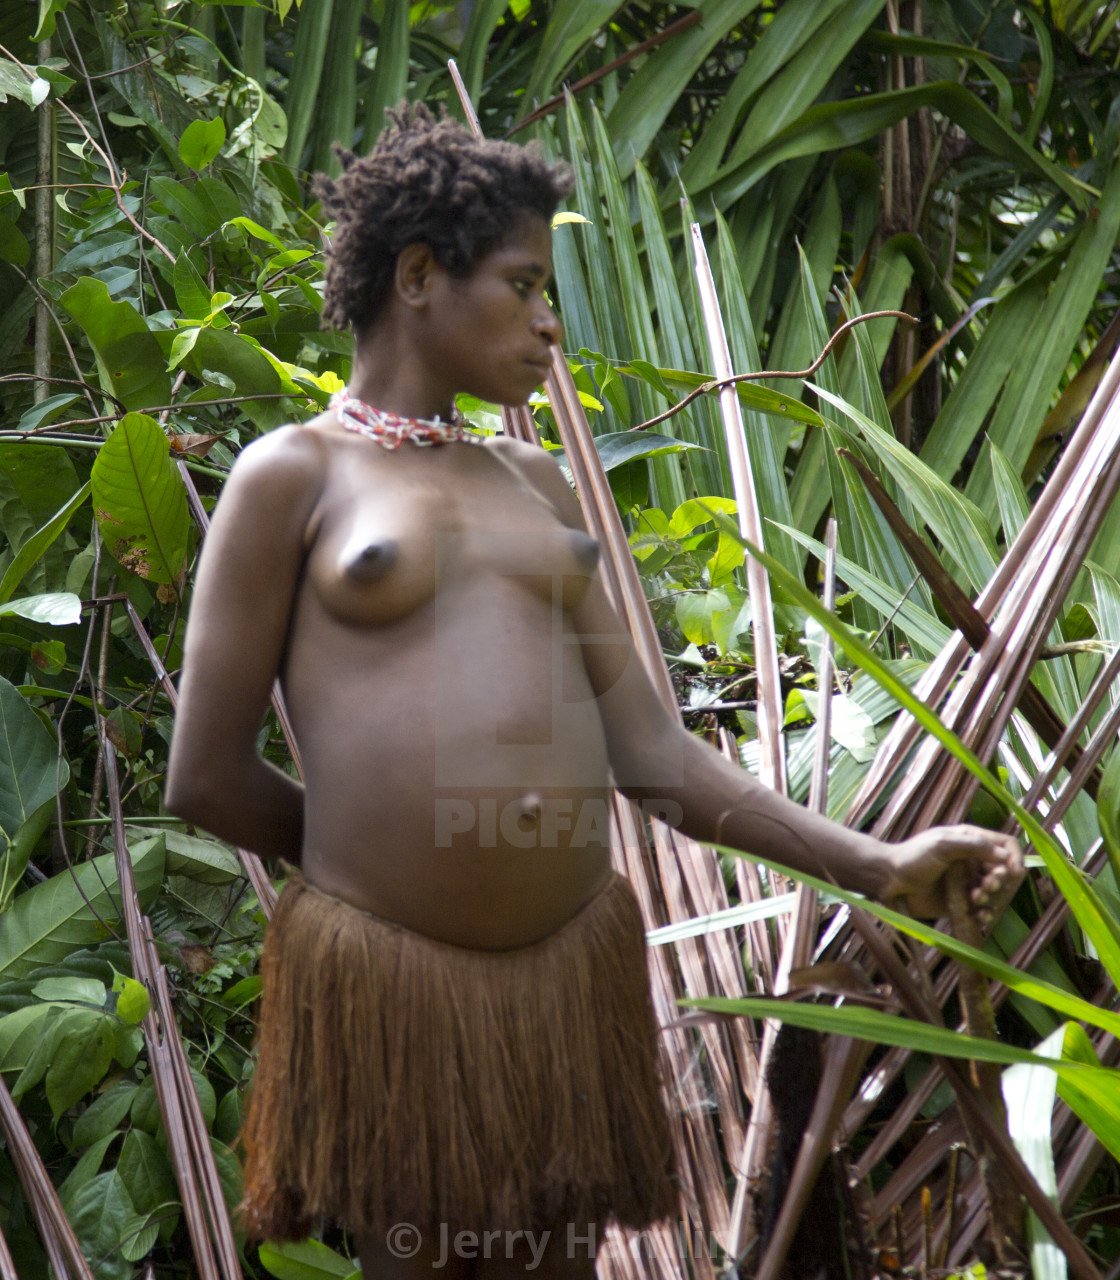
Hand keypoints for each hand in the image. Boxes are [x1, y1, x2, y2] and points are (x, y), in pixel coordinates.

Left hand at [879, 825, 1024, 923]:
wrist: (890, 881)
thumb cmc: (912, 857)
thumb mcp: (942, 844)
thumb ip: (973, 846)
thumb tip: (1005, 856)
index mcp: (970, 841)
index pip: (1006, 845)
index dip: (1014, 858)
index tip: (1011, 872)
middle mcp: (973, 861)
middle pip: (1005, 872)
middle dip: (1000, 881)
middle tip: (985, 887)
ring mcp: (969, 883)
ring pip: (998, 893)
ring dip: (993, 898)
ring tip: (975, 899)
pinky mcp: (963, 903)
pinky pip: (985, 910)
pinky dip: (987, 914)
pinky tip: (979, 916)